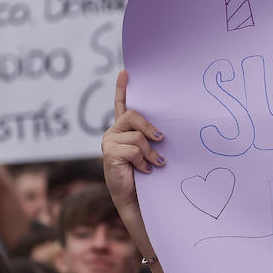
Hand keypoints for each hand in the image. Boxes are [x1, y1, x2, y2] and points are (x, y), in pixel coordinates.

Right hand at [101, 70, 164, 221]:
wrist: (137, 199)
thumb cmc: (147, 175)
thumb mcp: (151, 151)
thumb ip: (151, 137)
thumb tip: (164, 131)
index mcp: (124, 130)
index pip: (121, 105)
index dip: (122, 88)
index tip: (126, 72)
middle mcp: (114, 133)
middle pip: (133, 115)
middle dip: (150, 127)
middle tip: (161, 139)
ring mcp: (109, 142)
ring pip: (137, 136)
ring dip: (150, 152)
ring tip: (155, 164)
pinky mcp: (109, 154)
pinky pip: (133, 149)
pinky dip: (143, 161)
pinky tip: (144, 171)